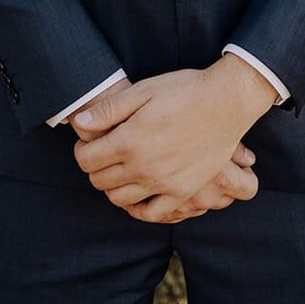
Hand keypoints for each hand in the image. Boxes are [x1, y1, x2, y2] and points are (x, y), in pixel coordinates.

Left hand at [71, 56, 276, 220]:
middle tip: (103, 153)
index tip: (89, 142)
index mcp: (128, 140)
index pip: (86, 159)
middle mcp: (142, 167)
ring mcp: (162, 183)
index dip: (82, 150)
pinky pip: (151, 213)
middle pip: (100, 181)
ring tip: (120, 169)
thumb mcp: (143, 90)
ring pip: (120, 199)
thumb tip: (79, 122)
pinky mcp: (182, 192)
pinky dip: (138, 208)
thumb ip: (108, 110)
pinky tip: (139, 193)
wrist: (225, 102)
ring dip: (113, 187)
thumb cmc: (183, 91)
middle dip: (94, 168)